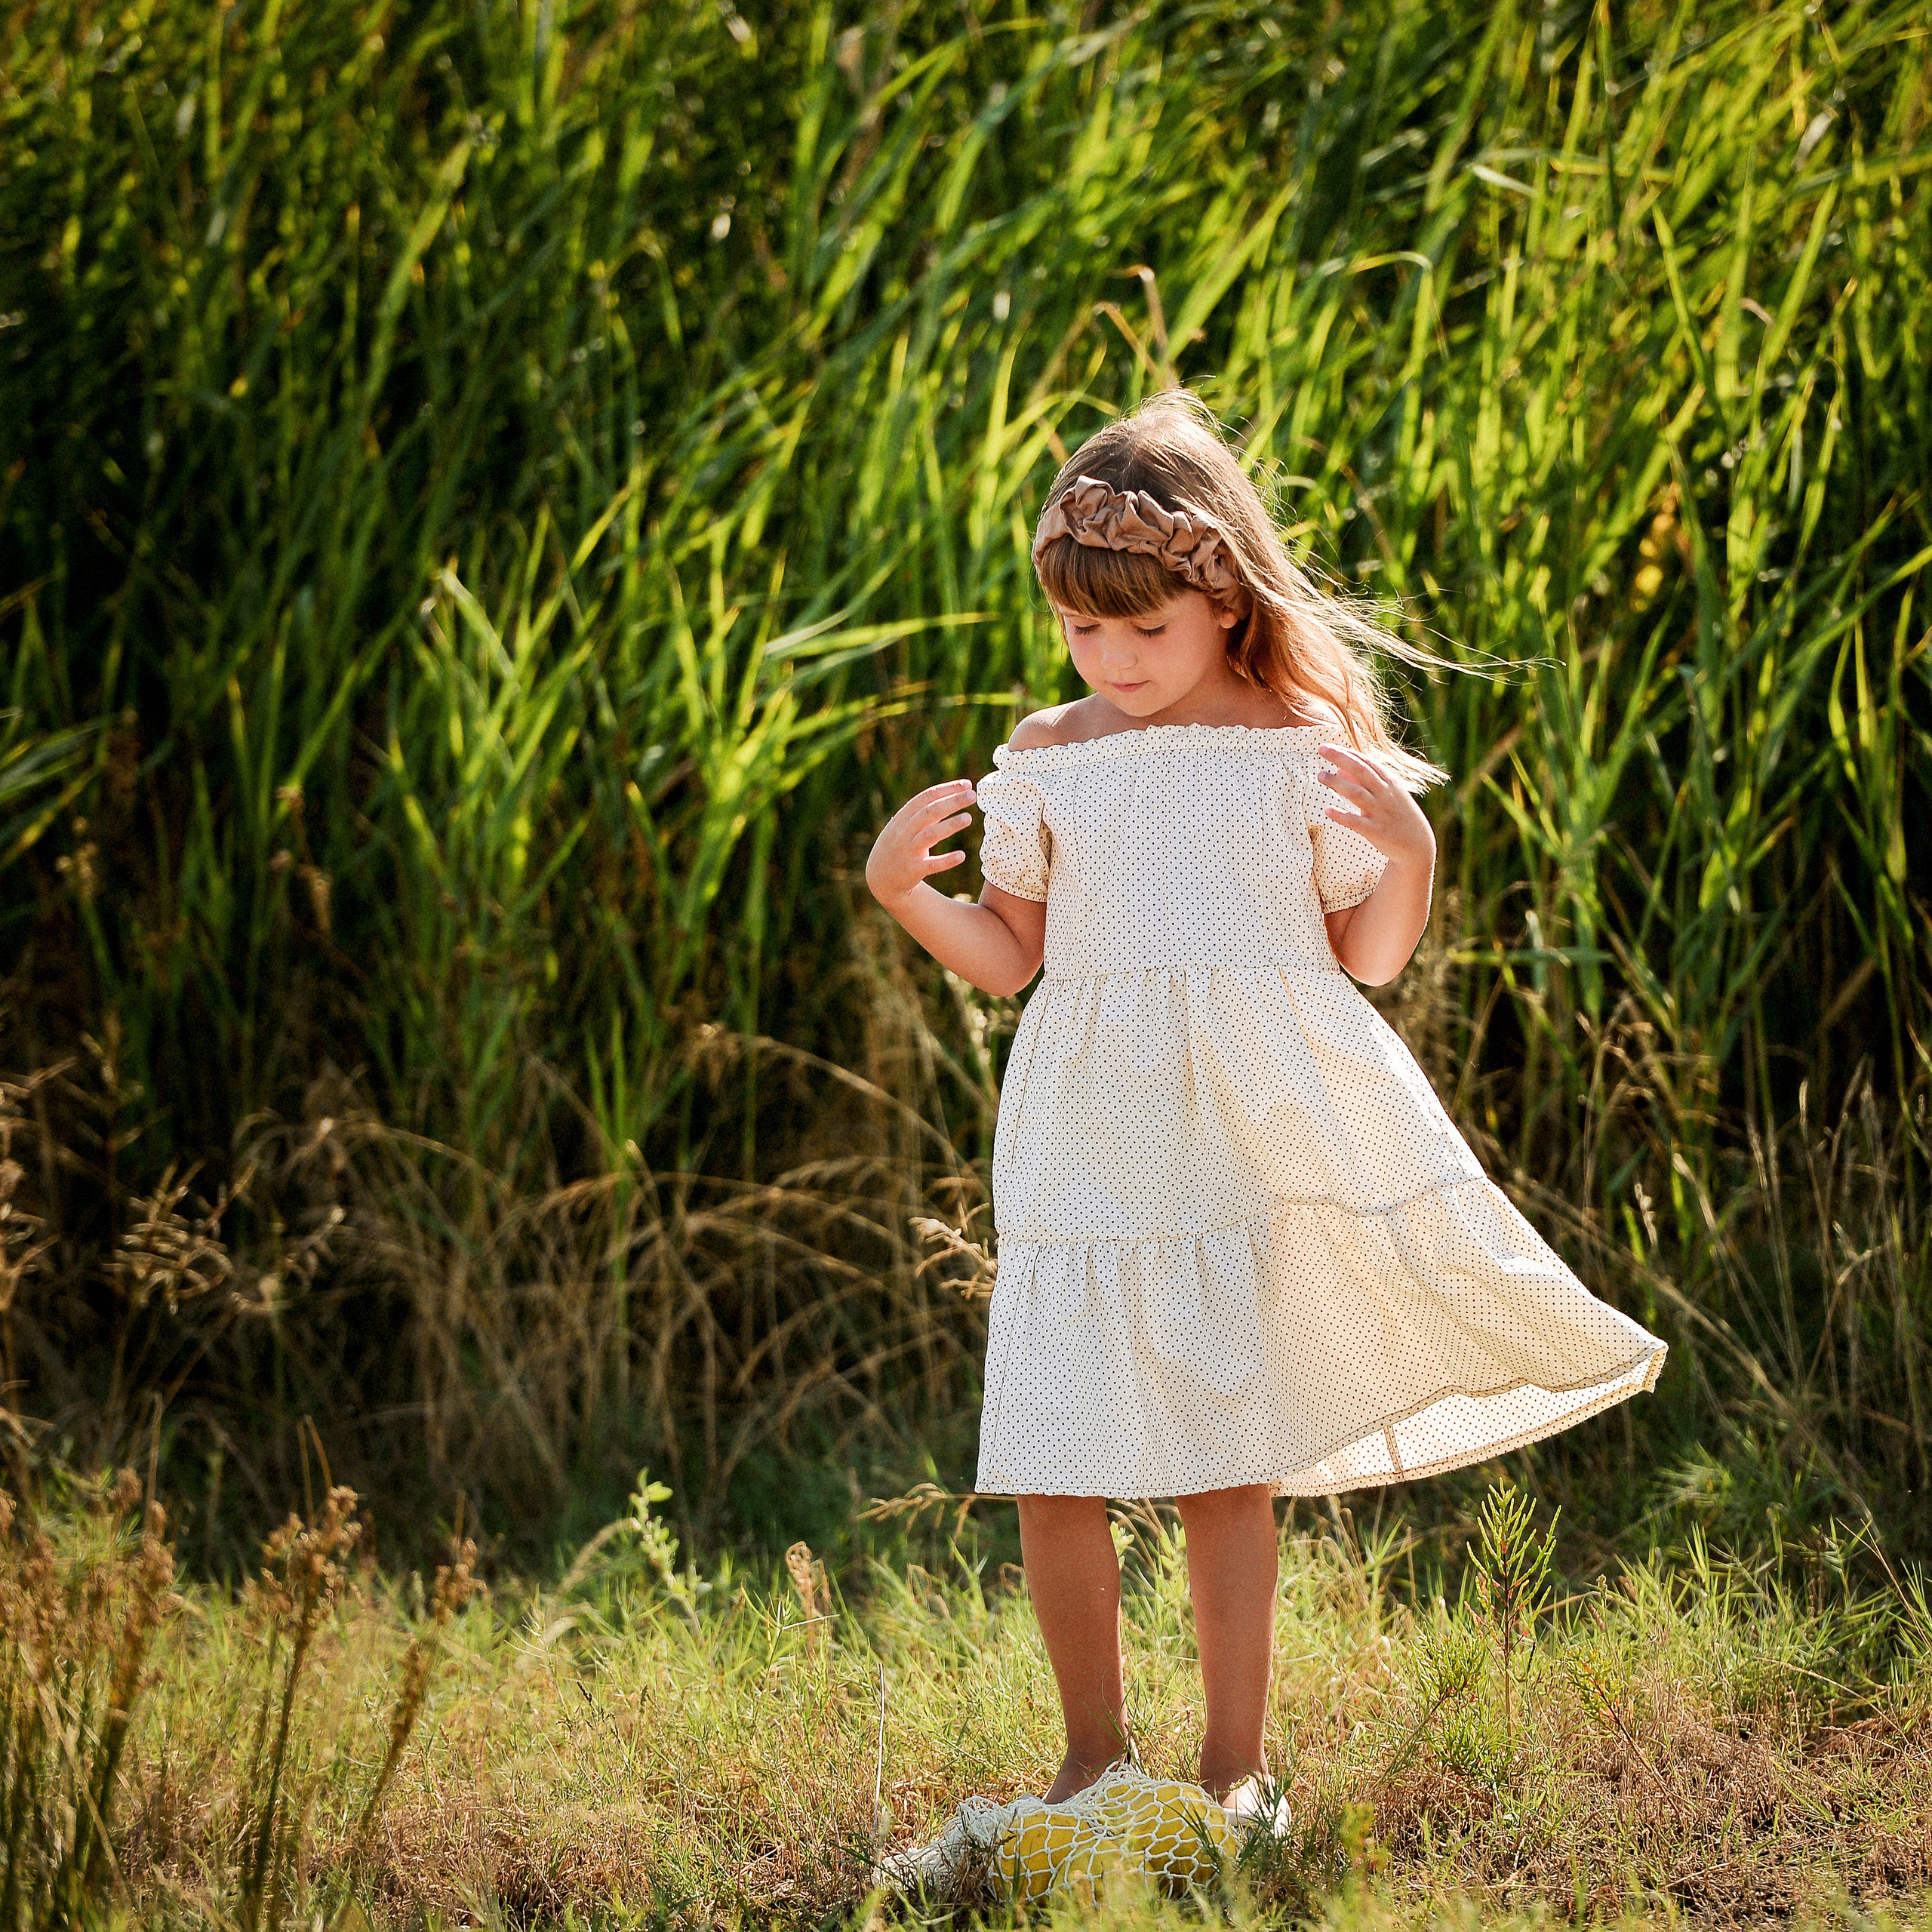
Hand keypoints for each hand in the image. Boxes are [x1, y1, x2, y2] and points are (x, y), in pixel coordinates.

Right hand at [866, 778, 975, 906]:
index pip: (926, 797)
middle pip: (930, 812)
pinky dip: (946, 860)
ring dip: (950, 825)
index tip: (967, 784)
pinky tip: (961, 856)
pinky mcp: (913, 870)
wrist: (879, 878)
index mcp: (903, 817)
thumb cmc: (898, 846)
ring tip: (968, 818)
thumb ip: (925, 813)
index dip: (947, 789)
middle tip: (973, 795)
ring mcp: (908, 851)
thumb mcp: (904, 826)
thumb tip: (954, 795)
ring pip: (930, 835)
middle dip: (952, 802)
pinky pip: (931, 865)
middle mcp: (904, 832)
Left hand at [1318, 745, 1435, 873]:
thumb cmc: (1398, 815)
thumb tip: (1340, 769)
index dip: (1348, 753)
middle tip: (1322, 749)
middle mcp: (1386, 794)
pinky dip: (1342, 815)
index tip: (1330, 746)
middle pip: (1361, 771)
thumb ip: (1365, 781)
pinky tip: (1327, 810)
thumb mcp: (1389, 794)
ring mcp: (1381, 812)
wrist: (1418, 844)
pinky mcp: (1376, 831)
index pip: (1367, 762)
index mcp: (1390, 782)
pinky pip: (1357, 822)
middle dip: (1341, 758)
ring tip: (1321, 775)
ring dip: (1338, 783)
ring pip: (1357, 793)